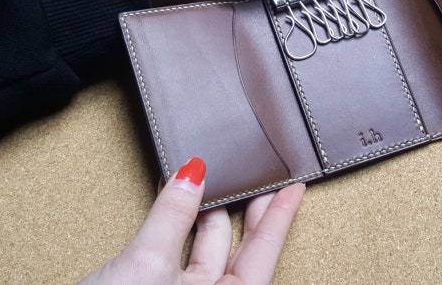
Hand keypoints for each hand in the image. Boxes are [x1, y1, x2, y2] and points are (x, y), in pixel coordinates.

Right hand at [79, 157, 305, 284]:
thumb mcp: (147, 265)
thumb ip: (172, 217)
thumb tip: (193, 174)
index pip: (263, 252)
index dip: (279, 217)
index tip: (295, 188)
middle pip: (238, 250)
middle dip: (247, 211)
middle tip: (258, 175)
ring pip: (207, 251)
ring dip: (207, 214)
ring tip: (212, 179)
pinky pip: (179, 255)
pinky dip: (180, 226)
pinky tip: (181, 202)